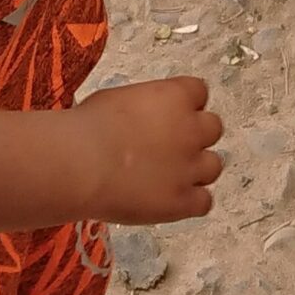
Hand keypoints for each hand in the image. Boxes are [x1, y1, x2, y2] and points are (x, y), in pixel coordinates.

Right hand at [71, 76, 224, 224]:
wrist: (81, 164)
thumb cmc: (89, 126)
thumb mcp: (120, 99)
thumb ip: (145, 108)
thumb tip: (143, 120)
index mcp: (176, 96)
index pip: (199, 92)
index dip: (185, 105)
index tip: (168, 115)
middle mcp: (192, 129)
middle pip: (213, 128)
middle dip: (195, 136)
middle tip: (170, 147)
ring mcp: (190, 167)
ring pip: (213, 166)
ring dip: (196, 171)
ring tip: (168, 178)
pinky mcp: (183, 201)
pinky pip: (204, 202)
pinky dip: (191, 203)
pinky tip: (170, 202)